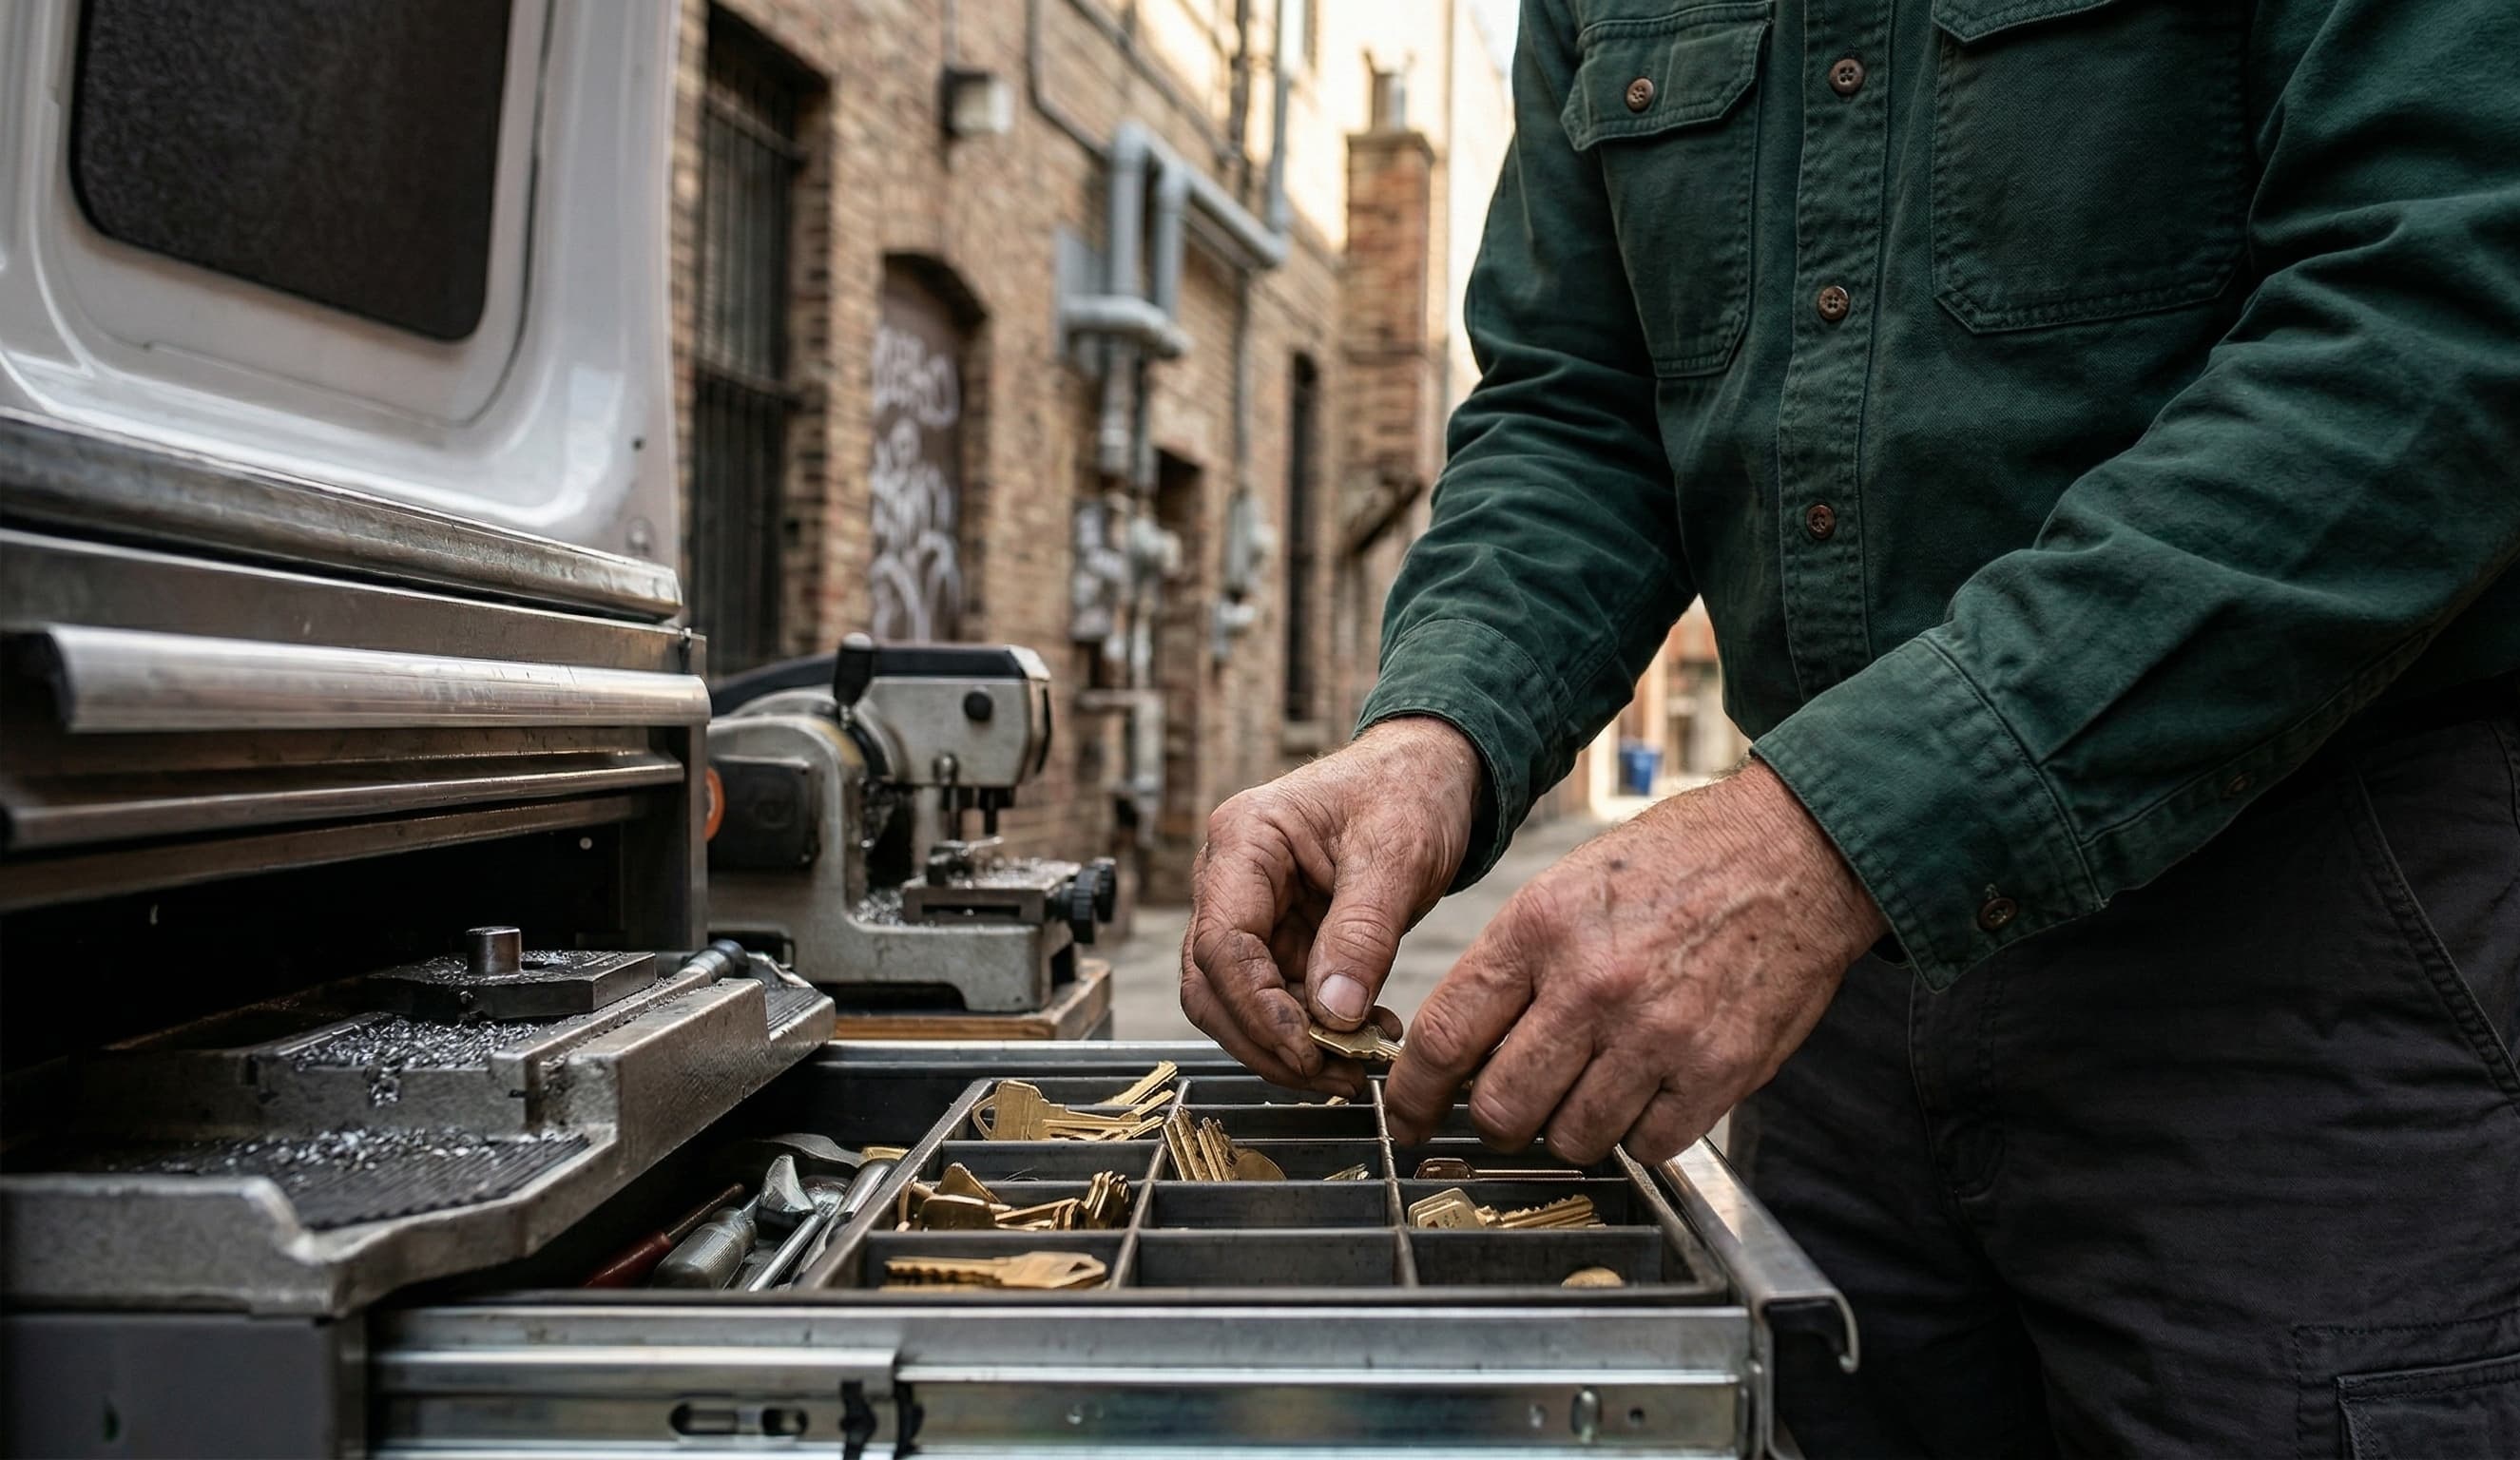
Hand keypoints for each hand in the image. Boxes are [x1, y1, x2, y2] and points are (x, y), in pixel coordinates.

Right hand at [1180, 718, 1483, 1094]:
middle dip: (1266, 1040)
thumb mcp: (1396, 854)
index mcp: (1243, 841)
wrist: (1430, 774)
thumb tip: (1334, 1015)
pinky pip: (1282, 1000)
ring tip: (1357, 1067)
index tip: (1307, 1049)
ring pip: (1240, 1002)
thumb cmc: (1408, 790)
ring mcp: (1253, 912)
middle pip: (1213, 985)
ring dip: (1291, 1046)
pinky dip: (1317, 1032)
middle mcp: (1231, 879)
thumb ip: (1362, 934)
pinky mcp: (1282, 938)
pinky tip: (1367, 1039)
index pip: (1221, 943)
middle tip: (1332, 1075)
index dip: (1257, 1007)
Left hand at [1383, 760, 1887, 1162]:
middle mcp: (1591, 986)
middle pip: (1500, 1107)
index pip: (1444, 1039)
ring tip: (1589, 1091)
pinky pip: (1648, 1146)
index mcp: (1539, 928)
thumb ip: (1512, 965)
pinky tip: (1646, 1094)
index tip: (1406, 1118)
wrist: (1795, 854)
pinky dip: (1638, 1135)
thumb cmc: (1677, 865)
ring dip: (1568, 1130)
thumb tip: (1459, 1048)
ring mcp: (1656, 1034)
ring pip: (1572, 1138)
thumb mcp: (1568, 886)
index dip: (1412, 1095)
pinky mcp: (1717, 1071)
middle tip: (1507, 1113)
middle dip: (1493, 1123)